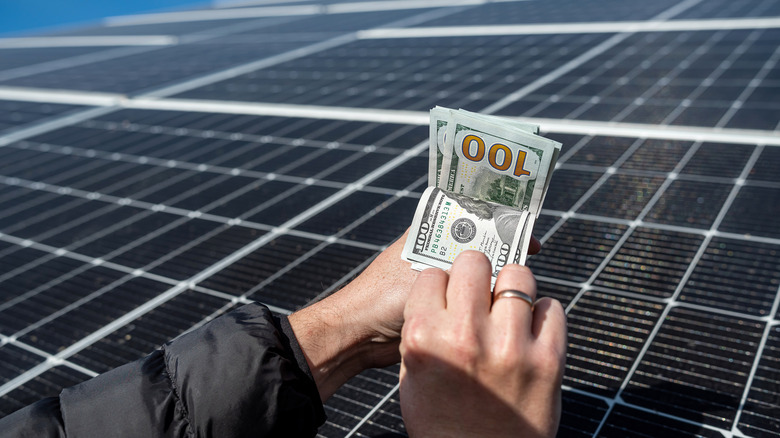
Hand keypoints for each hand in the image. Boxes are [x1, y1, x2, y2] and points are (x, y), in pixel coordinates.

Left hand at [289, 231, 543, 401]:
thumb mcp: (424, 274)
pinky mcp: (436, 306)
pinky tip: (499, 306)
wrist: (357, 336)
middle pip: (476, 244)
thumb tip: (497, 261)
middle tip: (527, 257)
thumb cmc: (380, 299)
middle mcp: (431, 252)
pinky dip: (482, 300)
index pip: (468, 215)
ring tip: (516, 283)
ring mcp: (434, 279)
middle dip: (500, 250)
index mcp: (424, 233)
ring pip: (473, 273)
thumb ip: (456, 267)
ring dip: (492, 278)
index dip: (497, 219)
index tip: (522, 229)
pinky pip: (467, 298)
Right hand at [399, 251, 566, 437]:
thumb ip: (426, 326)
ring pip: (518, 276)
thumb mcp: (414, 371)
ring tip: (508, 308)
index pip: (432, 274)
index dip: (442, 284)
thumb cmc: (441, 420)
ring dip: (512, 288)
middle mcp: (465, 336)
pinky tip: (530, 331)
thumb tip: (446, 289)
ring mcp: (510, 346)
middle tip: (479, 292)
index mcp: (424, 336)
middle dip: (476, 273)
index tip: (448, 295)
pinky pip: (551, 307)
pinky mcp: (548, 360)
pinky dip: (542, 315)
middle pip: (474, 262)